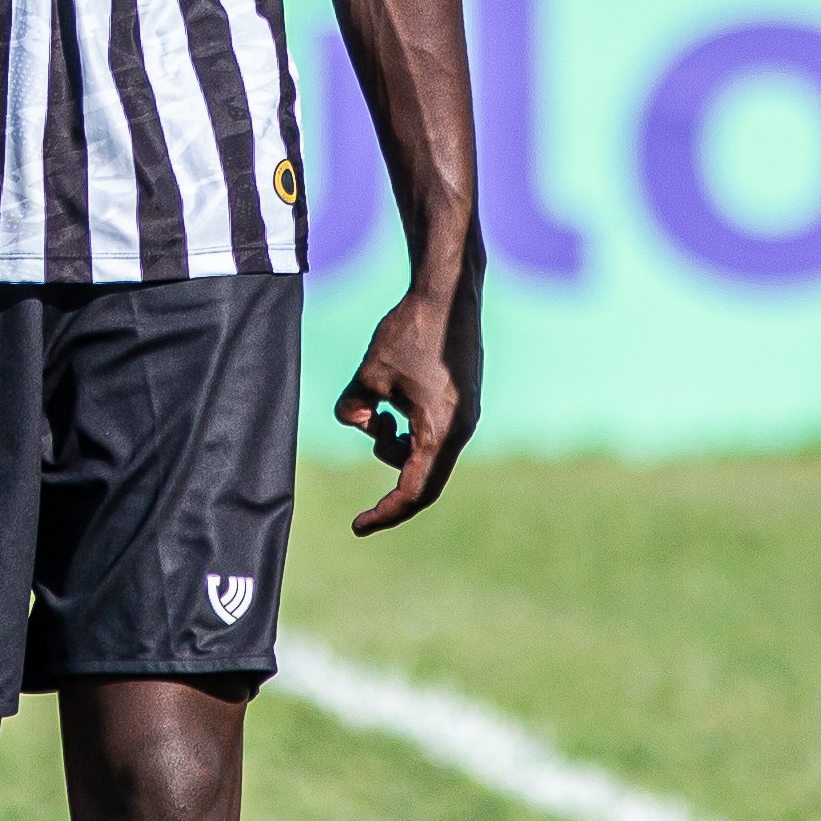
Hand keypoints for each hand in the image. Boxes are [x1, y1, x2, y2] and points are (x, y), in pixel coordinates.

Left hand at [333, 281, 480, 534]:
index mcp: (439, 431)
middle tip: (364, 516)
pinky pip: (437, 438)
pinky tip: (393, 409)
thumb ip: (352, 409)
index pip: (412, 491)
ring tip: (378, 418)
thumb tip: (357, 424)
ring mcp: (468, 418)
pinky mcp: (465, 404)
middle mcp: (461, 430)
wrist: (450, 294)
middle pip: (426, 485)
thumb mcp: (368, 374)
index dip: (383, 514)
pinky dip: (411, 437)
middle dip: (393, 498)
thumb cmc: (410, 332)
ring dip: (397, 453)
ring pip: (430, 460)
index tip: (357, 526)